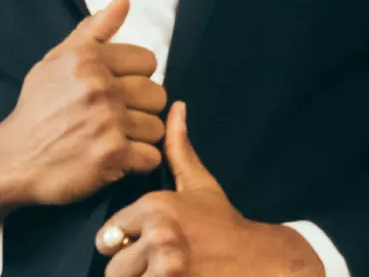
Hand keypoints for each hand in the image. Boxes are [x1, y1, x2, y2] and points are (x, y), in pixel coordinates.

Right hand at [0, 0, 167, 211]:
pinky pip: (151, 156)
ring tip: (118, 137)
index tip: (121, 88)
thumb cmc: (37, 108)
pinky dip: (138, 161)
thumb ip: (94, 30)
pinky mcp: (112, 156)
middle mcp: (101, 87)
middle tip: (120, 116)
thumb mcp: (57, 59)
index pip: (148, 62)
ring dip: (141, 136)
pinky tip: (119, 157)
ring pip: (157, 127)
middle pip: (157, 95)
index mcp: (90, 60)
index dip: (137, 77)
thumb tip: (124, 1)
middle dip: (142, 108)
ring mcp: (109, 122)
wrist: (14, 158)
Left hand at [96, 102, 323, 276]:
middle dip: (130, 270)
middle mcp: (158, 236)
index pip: (108, 235)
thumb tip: (176, 107)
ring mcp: (168, 269)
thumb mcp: (200, 185)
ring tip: (161, 274)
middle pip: (114, 267)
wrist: (260, 261)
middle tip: (152, 266)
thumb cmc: (224, 225)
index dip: (123, 243)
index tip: (143, 244)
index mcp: (154, 207)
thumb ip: (178, 150)